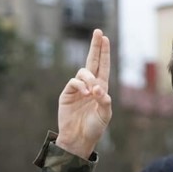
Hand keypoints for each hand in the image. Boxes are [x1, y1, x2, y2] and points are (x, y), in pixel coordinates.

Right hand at [57, 29, 111, 158]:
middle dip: (95, 47)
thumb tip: (98, 88)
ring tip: (92, 92)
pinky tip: (86, 93)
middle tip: (98, 32)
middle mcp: (89, 86)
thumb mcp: (104, 115)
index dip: (103, 53)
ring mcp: (78, 89)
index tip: (105, 38)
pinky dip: (81, 85)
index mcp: (101, 89)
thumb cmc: (94, 128)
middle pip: (92, 62)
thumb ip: (104, 101)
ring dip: (89, 78)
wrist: (79, 139)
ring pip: (83, 72)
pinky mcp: (67, 94)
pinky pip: (74, 82)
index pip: (103, 67)